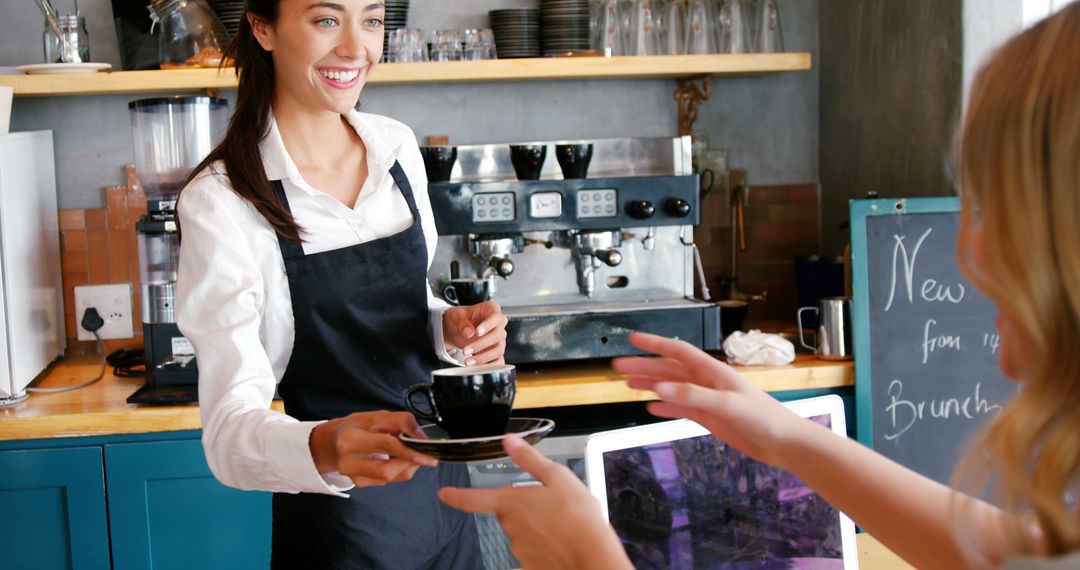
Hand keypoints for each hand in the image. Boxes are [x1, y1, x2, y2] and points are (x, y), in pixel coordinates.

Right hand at [310, 411, 437, 487]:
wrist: (332, 444)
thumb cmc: (356, 428)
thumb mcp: (374, 416)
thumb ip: (398, 421)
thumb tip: (420, 435)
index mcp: (350, 438)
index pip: (386, 442)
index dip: (409, 444)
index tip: (426, 443)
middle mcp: (348, 460)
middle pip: (387, 467)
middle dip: (412, 460)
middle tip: (430, 456)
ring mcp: (353, 474)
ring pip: (389, 476)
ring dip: (408, 466)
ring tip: (416, 456)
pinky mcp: (360, 483)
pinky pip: (388, 481)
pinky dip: (400, 471)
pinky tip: (402, 461)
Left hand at [439, 437, 631, 569]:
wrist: (592, 556)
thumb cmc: (578, 516)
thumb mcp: (557, 477)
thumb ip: (529, 459)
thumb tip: (510, 441)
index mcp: (512, 502)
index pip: (474, 499)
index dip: (456, 496)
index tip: (444, 494)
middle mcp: (510, 526)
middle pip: (509, 513)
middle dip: (526, 509)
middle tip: (553, 506)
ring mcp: (519, 548)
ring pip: (523, 532)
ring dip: (538, 527)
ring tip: (563, 524)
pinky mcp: (530, 565)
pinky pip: (534, 551)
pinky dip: (546, 547)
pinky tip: (562, 542)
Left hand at [442, 301, 508, 365]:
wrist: (456, 330)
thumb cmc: (459, 319)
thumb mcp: (456, 316)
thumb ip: (462, 322)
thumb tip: (469, 333)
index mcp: (491, 310)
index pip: (495, 317)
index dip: (488, 325)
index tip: (477, 332)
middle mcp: (499, 325)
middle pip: (497, 335)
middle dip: (481, 344)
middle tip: (465, 350)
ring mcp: (499, 339)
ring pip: (498, 349)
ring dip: (484, 357)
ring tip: (468, 362)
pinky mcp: (496, 352)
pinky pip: (499, 361)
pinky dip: (490, 366)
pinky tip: (478, 368)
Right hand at [612, 331, 806, 467]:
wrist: (784, 442)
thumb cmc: (763, 418)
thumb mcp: (727, 405)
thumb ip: (693, 395)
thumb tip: (660, 387)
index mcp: (712, 372)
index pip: (678, 352)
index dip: (655, 344)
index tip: (633, 339)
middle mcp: (707, 382)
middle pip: (669, 370)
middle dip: (644, 366)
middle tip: (618, 367)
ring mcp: (707, 400)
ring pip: (672, 388)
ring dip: (650, 385)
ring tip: (628, 385)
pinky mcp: (710, 417)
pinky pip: (681, 408)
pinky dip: (665, 407)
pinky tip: (651, 408)